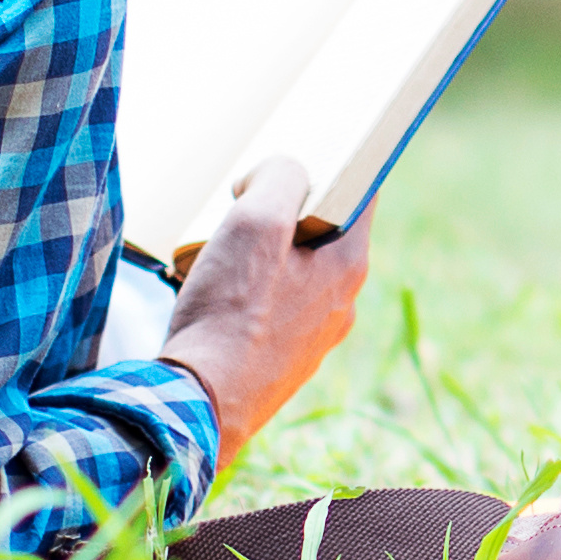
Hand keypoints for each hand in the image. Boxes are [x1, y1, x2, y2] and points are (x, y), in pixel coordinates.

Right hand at [164, 153, 376, 450]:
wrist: (200, 403)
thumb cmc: (231, 312)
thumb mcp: (256, 222)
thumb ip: (280, 179)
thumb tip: (282, 174)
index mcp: (349, 265)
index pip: (360, 192)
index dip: (329, 165)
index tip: (295, 156)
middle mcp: (342, 304)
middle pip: (321, 231)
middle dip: (282, 211)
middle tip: (240, 206)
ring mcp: (315, 337)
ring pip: (294, 271)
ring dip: (260, 254)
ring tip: (218, 255)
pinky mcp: (283, 361)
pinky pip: (273, 307)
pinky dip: (247, 291)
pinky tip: (214, 297)